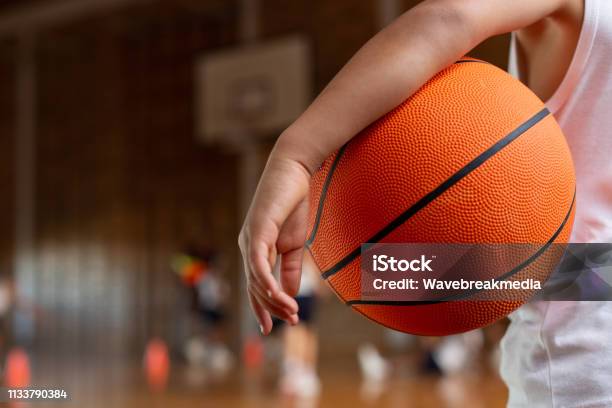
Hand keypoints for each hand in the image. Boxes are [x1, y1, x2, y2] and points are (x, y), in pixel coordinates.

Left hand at [239, 141, 314, 334]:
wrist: (294, 173)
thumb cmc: (293, 204)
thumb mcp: (295, 243)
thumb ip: (291, 268)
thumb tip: (291, 293)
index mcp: (255, 250)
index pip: (255, 286)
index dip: (263, 308)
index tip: (274, 328)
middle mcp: (247, 246)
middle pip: (254, 287)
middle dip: (272, 308)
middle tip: (292, 322)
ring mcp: (249, 238)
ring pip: (256, 279)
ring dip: (274, 299)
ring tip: (291, 312)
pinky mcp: (257, 230)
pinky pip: (258, 262)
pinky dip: (266, 280)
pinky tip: (276, 294)